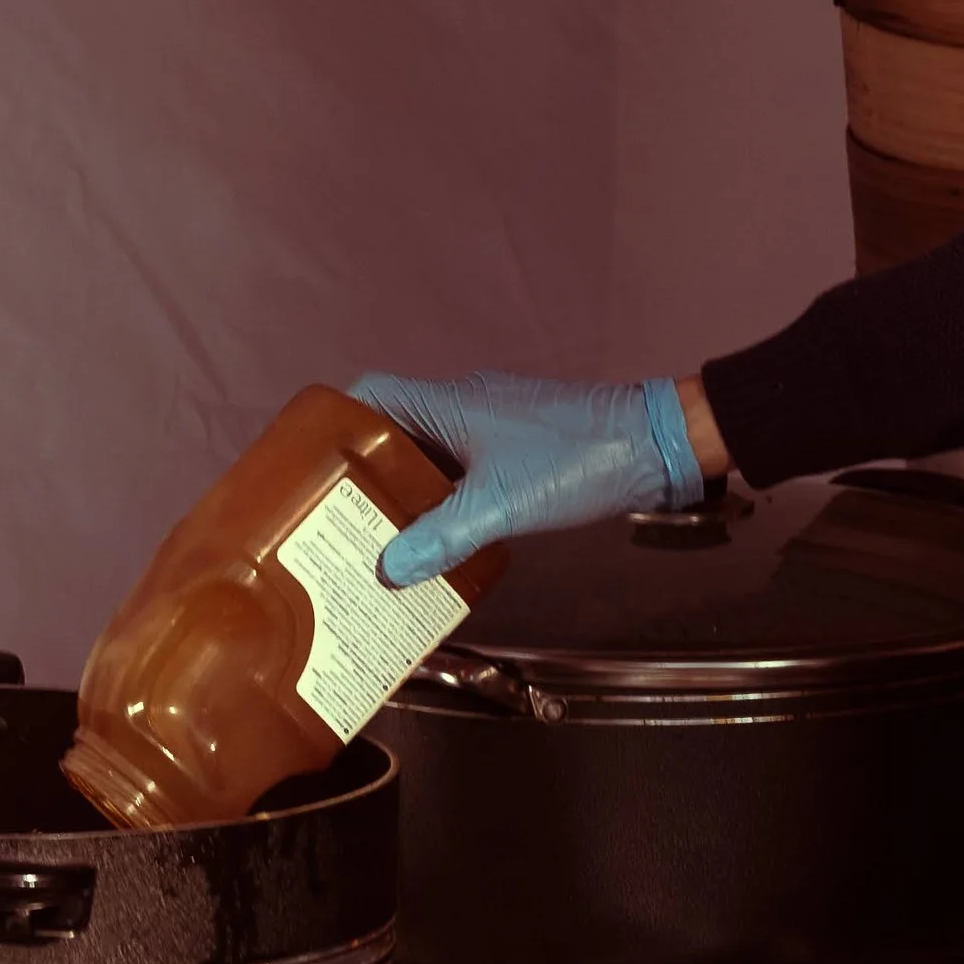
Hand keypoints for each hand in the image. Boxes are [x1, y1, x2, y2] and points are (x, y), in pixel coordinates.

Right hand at [354, 373, 705, 586]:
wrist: (655, 446)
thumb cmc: (581, 458)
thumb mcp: (501, 504)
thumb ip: (441, 537)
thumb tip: (386, 568)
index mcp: (451, 403)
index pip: (373, 395)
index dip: (337, 424)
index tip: (307, 464)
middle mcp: (466, 407)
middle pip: (396, 432)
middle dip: (364, 474)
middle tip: (335, 520)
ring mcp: (494, 428)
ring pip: (431, 457)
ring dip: (406, 493)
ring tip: (377, 541)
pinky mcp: (520, 450)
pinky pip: (463, 473)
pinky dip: (444, 502)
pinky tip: (438, 543)